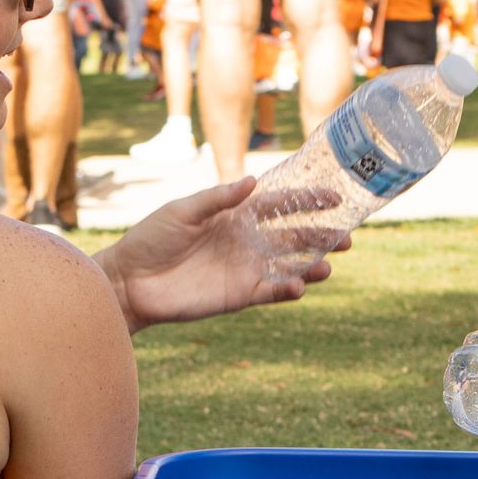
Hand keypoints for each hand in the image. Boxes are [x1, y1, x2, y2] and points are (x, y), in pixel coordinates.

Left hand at [97, 177, 344, 331]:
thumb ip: (218, 198)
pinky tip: (300, 286)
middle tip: (348, 237)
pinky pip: (269, 292)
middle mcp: (245, 241)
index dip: (307, 200)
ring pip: (288, 266)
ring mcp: (244, 269)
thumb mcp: (182, 211)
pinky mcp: (237, 296)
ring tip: (329, 265)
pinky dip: (286, 290)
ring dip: (311, 266)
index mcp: (234, 215)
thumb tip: (252, 182)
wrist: (129, 281)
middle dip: (321, 236)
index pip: (279, 205)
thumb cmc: (151, 239)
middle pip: (293, 236)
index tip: (335, 197)